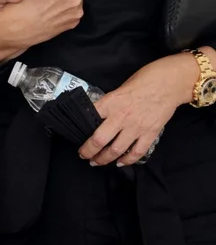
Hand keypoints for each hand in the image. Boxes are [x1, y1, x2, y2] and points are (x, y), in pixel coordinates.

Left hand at [79, 53, 196, 166]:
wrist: (168, 83)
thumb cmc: (142, 82)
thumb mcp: (117, 90)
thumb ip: (108, 105)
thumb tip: (96, 116)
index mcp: (110, 103)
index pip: (88, 118)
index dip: (79, 130)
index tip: (76, 136)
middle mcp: (121, 117)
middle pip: (99, 140)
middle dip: (88, 151)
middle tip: (83, 155)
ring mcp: (136, 127)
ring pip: (116, 150)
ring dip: (104, 159)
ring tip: (97, 162)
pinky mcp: (150, 133)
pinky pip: (137, 152)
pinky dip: (127, 160)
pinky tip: (120, 163)